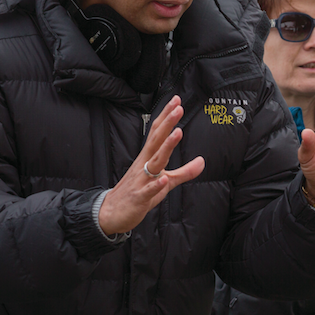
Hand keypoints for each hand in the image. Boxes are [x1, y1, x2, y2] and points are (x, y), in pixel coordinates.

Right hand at [98, 96, 204, 234]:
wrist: (111, 213)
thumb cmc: (139, 193)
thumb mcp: (166, 182)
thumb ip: (185, 172)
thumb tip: (202, 161)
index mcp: (148, 158)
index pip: (158, 133)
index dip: (167, 117)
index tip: (176, 101)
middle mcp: (144, 165)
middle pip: (156, 141)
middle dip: (167, 124)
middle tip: (178, 107)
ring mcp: (141, 180)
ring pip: (154, 162)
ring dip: (166, 147)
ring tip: (178, 133)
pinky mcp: (139, 197)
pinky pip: (148, 190)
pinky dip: (156, 184)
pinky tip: (163, 178)